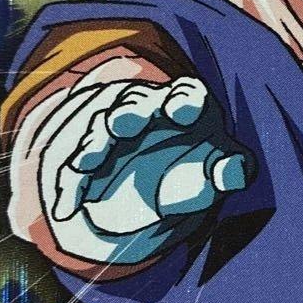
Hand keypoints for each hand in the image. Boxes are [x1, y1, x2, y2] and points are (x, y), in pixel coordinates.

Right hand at [38, 76, 249, 264]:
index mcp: (183, 107)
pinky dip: (69, 187)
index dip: (183, 99)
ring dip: (92, 146)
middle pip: (135, 102)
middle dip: (128, 112)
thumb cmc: (194, 167)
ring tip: (86, 164)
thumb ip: (229, 171)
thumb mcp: (214, 173)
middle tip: (122, 123)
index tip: (180, 110)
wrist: (152, 184)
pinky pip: (73, 167)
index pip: (185, 93)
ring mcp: (111, 128)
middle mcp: (145, 109)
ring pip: (98, 129)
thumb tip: (237, 171)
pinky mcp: (87, 155)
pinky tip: (64, 209)